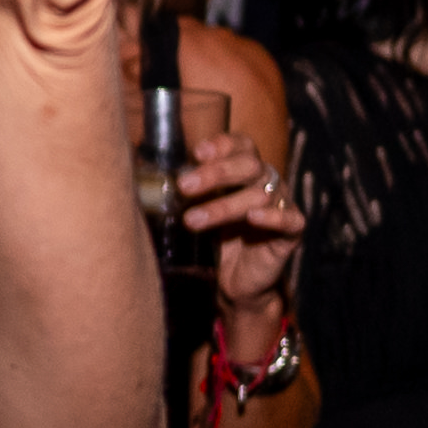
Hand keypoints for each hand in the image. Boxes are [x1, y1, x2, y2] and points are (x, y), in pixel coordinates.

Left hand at [176, 131, 303, 325]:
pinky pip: (290, 220)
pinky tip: (253, 218)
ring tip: (192, 220)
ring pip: (260, 195)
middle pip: (249, 166)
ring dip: (224, 206)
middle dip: (215, 174)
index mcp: (245, 171)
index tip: (196, 152)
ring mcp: (281, 205)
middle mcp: (266, 183)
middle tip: (184, 186)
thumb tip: (136, 173)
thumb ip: (179, 191)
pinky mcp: (291, 233)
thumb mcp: (193, 211)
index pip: (241, 146)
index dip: (223, 145)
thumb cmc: (211, 240)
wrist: (234, 283)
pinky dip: (273, 217)